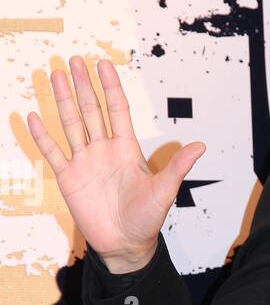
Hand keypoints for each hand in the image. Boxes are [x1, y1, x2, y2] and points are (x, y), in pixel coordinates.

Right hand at [24, 56, 205, 270]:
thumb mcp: (164, 190)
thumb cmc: (147, 218)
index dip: (111, 87)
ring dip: (63, 101)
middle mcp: (104, 150)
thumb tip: (201, 146)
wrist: (126, 244)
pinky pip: (53, 153)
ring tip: (55, 75)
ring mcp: (85, 162)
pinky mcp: (69, 178)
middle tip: (74, 60)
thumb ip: (177, 166)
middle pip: (91, 110)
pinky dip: (43, 136)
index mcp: (126, 148)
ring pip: (71, 124)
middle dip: (83, 85)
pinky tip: (34, 116)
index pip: (117, 110)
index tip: (103, 64)